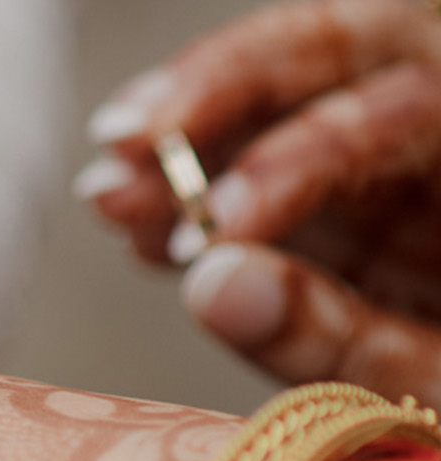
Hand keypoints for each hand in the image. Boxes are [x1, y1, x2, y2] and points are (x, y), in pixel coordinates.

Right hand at [78, 0, 440, 402]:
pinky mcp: (368, 230)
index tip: (219, 222)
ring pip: (289, 114)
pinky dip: (207, 211)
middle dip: (221, 96)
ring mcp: (411, 182)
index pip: (402, 103)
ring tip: (110, 193)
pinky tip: (144, 232)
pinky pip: (280, 197)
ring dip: (189, 150)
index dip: (296, 153)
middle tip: (127, 140)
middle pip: (338, 58)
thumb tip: (212, 283)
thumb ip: (335, 341)